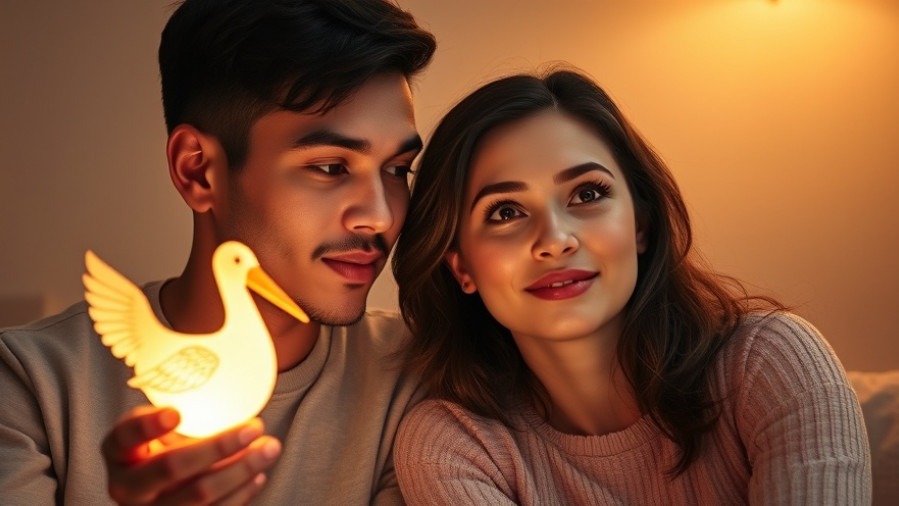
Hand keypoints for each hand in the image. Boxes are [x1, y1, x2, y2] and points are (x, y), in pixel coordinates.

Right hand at [102, 406, 280, 504]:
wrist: (151, 492)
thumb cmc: (159, 446)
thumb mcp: (157, 425)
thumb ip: (177, 409)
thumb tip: (230, 364)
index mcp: (118, 450)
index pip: (125, 435)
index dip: (148, 426)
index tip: (175, 413)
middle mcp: (126, 486)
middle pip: (172, 467)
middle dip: (219, 446)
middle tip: (255, 426)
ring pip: (199, 495)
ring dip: (241, 470)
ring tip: (270, 447)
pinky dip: (240, 494)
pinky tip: (257, 475)